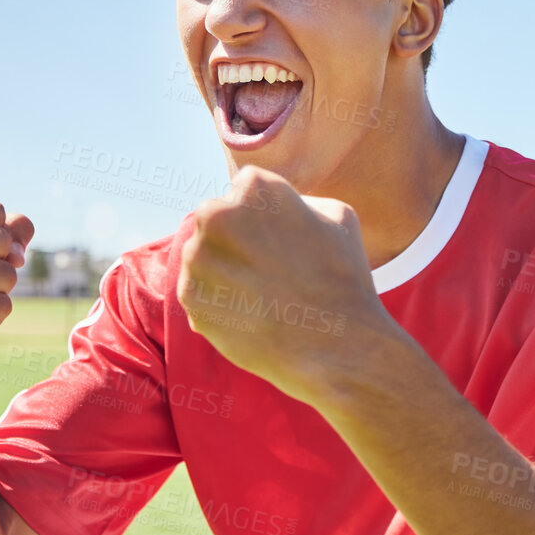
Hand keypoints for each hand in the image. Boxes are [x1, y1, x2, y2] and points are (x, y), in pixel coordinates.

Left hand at [178, 166, 395, 408]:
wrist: (334, 346)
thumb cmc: (344, 278)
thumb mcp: (338, 217)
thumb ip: (298, 200)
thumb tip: (275, 209)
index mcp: (254, 188)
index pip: (244, 189)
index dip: (265, 214)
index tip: (281, 238)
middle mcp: (216, 215)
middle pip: (216, 218)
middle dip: (236, 238)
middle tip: (269, 268)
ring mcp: (198, 258)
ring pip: (203, 255)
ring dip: (224, 269)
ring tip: (262, 294)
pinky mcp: (190, 297)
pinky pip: (199, 290)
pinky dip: (218, 301)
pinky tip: (251, 313)